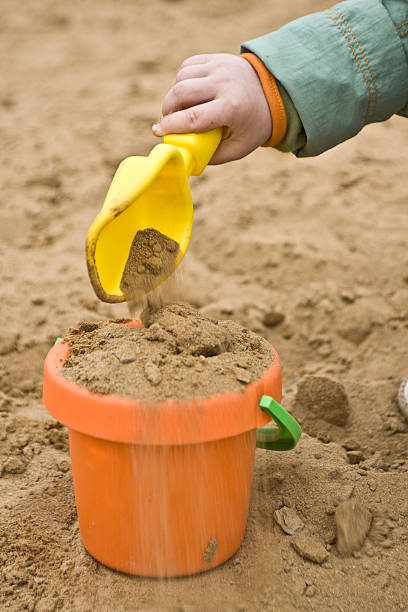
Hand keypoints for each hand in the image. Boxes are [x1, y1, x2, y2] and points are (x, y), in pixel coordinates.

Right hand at [152, 53, 271, 164]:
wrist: (273, 91)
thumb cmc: (253, 125)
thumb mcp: (239, 148)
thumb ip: (213, 156)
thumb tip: (187, 158)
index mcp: (231, 108)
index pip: (193, 117)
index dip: (171, 126)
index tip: (157, 132)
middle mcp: (224, 83)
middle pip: (181, 93)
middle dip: (167, 110)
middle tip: (168, 122)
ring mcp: (219, 66)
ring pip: (181, 78)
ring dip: (173, 96)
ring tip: (179, 109)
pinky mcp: (215, 58)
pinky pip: (187, 66)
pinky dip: (180, 81)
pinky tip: (186, 94)